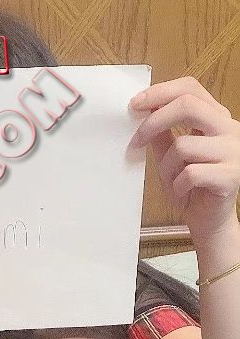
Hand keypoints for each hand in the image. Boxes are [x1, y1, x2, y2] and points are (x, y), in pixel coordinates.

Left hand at [129, 78, 239, 244]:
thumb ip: (161, 135)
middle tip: (136, 139)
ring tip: (170, 181)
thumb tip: (141, 112)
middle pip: (188, 105)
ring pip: (183, 145)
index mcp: (216, 118)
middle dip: (154, 121)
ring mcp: (234, 151)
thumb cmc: (192, 189)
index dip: (160, 92)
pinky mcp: (230, 176)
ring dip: (166, 167)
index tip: (135, 104)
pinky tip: (182, 192)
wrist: (210, 222)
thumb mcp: (171, 157)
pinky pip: (190, 173)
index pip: (191, 89)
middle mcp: (229, 129)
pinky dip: (178, 185)